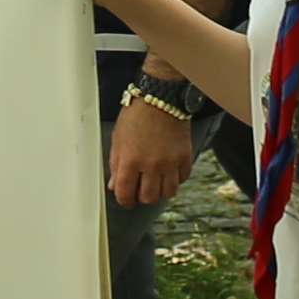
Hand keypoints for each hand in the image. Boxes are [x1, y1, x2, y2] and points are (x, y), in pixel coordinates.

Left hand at [108, 93, 196, 211]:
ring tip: (155, 182)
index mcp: (130, 160)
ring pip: (167, 193)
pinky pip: (182, 179)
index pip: (125, 193)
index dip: (124, 201)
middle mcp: (151, 165)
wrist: (160, 98)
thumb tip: (114, 184)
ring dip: (160, 191)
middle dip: (142, 197)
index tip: (125, 200)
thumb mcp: (118, 139)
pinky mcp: (184, 157)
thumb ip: (116, 164)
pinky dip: (175, 179)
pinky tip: (168, 171)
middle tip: (140, 190)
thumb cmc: (137, 115)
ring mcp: (170, 162)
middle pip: (148, 198)